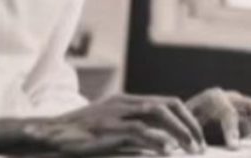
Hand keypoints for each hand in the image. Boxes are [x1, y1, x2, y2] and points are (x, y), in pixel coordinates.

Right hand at [34, 93, 205, 155]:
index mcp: (126, 100)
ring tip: (191, 148)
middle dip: (188, 123)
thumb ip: (131, 129)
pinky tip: (168, 151)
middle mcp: (124, 103)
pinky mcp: (109, 128)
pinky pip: (140, 131)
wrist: (50, 135)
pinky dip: (158, 140)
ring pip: (159, 114)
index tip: (196, 135)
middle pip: (167, 105)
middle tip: (200, 144)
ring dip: (179, 131)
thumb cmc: (79, 136)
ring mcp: (117, 113)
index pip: (166, 102)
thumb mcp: (108, 127)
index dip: (185, 117)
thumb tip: (160, 142)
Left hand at [187, 88, 250, 150]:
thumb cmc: (185, 125)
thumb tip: (192, 149)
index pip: (227, 110)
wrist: (189, 117)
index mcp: (213, 99)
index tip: (234, 148)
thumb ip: (189, 137)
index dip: (231, 128)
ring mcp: (247, 106)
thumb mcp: (183, 129)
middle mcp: (234, 99)